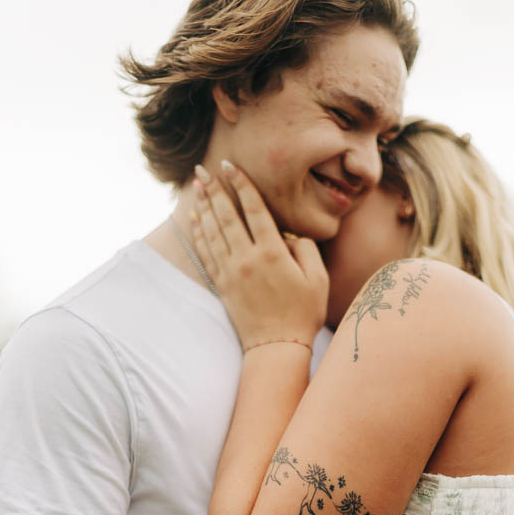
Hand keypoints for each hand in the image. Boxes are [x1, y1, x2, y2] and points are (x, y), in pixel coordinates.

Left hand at [191, 162, 328, 350]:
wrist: (277, 347)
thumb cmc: (303, 314)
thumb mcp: (318, 279)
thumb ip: (306, 250)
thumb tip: (288, 235)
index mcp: (273, 253)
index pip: (254, 209)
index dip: (241, 185)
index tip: (230, 166)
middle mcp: (247, 259)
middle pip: (227, 215)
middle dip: (214, 189)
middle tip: (203, 169)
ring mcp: (231, 272)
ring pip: (213, 231)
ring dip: (203, 206)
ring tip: (196, 186)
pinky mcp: (222, 285)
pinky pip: (206, 253)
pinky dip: (200, 233)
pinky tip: (196, 219)